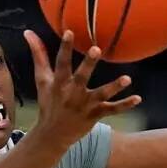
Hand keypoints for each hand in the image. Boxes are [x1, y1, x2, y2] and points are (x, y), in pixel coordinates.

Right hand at [23, 29, 140, 149]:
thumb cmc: (49, 103)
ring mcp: (85, 105)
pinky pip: (112, 110)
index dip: (65, 48)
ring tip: (127, 79)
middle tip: (96, 49)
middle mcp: (72, 94)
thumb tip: (28, 32)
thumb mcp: (42, 80)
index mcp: (59, 84)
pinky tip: (138, 98)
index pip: (61, 63)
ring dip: (114, 87)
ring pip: (101, 95)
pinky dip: (125, 105)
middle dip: (88, 64)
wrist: (52, 135)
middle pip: (81, 77)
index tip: (70, 32)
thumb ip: (39, 55)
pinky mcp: (95, 115)